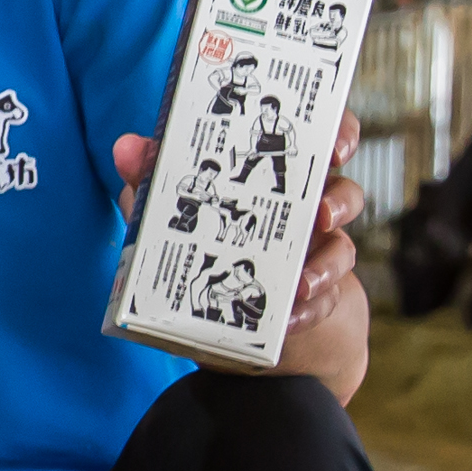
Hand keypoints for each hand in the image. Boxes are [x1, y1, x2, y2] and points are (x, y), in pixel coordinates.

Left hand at [109, 104, 373, 403]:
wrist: (235, 336)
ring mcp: (315, 259)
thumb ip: (150, 185)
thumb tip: (127, 146)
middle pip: (344, 191)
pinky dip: (308, 310)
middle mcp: (302, 216)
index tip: (334, 144)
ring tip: (301, 279)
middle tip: (322, 209)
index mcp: (274, 185)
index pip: (318, 144)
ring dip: (327, 261)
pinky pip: (325, 301)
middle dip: (340, 196)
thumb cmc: (205, 260)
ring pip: (343, 247)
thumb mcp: (169, 224)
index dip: (340, 134)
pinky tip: (287, 318)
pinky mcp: (319, 302)